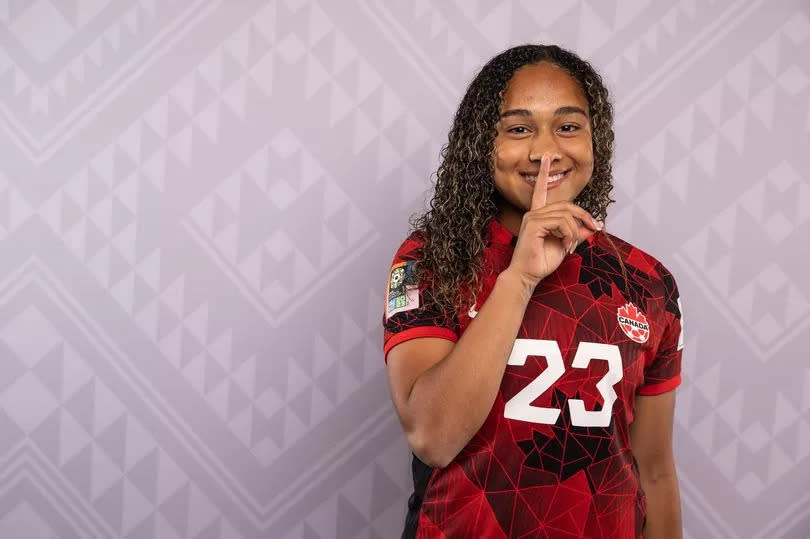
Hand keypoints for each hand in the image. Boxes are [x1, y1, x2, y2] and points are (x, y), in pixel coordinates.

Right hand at [505, 154, 602, 289]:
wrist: (528, 276)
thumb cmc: (542, 262)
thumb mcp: (566, 245)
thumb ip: (577, 233)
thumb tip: (592, 226)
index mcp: (539, 215)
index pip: (541, 190)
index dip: (543, 173)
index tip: (546, 158)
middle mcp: (534, 213)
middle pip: (567, 206)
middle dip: (584, 216)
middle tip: (594, 229)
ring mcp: (532, 217)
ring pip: (566, 215)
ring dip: (574, 232)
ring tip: (571, 246)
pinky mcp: (533, 224)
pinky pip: (561, 222)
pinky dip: (569, 235)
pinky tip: (565, 246)